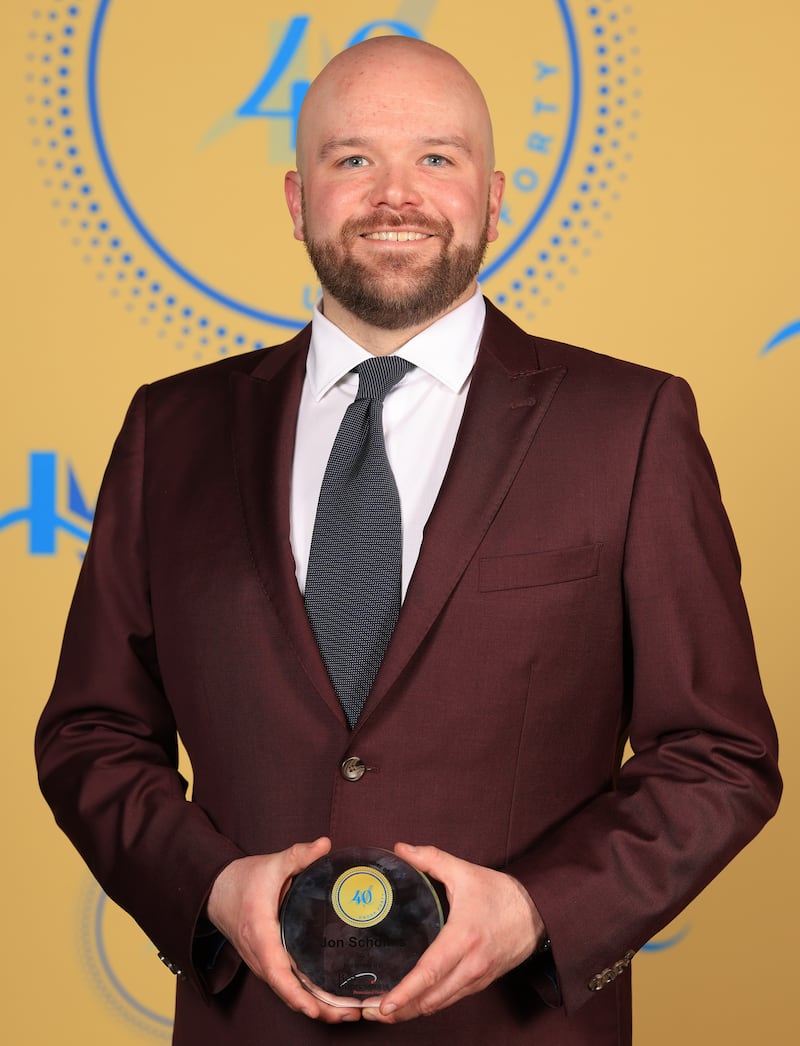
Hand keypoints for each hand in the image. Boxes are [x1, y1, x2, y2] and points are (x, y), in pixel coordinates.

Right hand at [206, 837, 361, 1023]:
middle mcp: (259, 955)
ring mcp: (261, 962)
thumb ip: (298, 854)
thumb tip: (326, 844)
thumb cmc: (243, 879)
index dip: (297, 994)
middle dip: (317, 1009)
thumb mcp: (271, 864)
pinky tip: (328, 1000)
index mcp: (261, 933)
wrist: (216, 890)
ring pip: (287, 993)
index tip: (316, 1009)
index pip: (278, 972)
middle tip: (349, 1015)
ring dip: (314, 1007)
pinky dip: (305, 997)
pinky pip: (285, 985)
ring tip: (346, 1013)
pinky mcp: (266, 962)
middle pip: (287, 992)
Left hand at [362, 842, 545, 1022]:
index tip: (384, 1005)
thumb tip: (400, 849)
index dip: (405, 992)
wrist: (537, 913)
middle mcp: (471, 964)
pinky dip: (430, 1005)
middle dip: (400, 1011)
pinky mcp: (481, 982)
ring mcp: (477, 977)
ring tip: (385, 1013)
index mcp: (463, 937)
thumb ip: (430, 859)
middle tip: (371, 1013)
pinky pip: (451, 1000)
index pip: (429, 972)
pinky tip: (413, 1002)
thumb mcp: (464, 871)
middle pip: (430, 999)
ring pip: (440, 1005)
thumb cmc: (500, 894)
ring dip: (413, 1011)